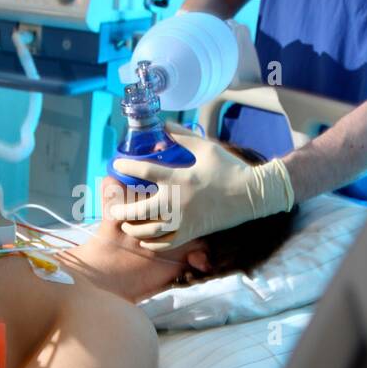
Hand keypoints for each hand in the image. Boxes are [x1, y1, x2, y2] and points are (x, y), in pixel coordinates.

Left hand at [109, 129, 293, 249]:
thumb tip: (164, 124)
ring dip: (134, 228)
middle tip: (114, 209)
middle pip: (141, 210)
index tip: (116, 164)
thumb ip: (184, 136)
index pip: (146, 171)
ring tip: (126, 225)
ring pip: (151, 230)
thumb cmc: (230, 169)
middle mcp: (178, 201)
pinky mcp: (193, 232)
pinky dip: (153, 243)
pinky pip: (168, 242)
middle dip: (123, 210)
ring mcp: (185, 220)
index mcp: (179, 178)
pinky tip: (145, 238)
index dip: (127, 166)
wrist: (252, 195)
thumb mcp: (207, 148)